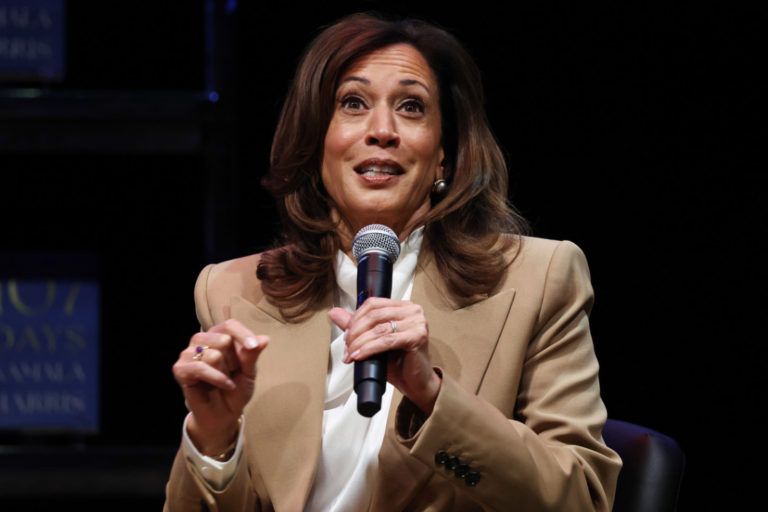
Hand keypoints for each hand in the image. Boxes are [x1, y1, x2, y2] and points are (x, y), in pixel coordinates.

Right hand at [172, 319, 268, 455]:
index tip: (253, 346)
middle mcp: (201, 340)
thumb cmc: (236, 388)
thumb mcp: (249, 372)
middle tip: (232, 372)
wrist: (224, 413)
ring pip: (213, 354)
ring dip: (225, 372)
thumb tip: (264, 339)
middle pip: (224, 340)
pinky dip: (217, 378)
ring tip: (225, 380)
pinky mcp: (180, 369)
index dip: (242, 334)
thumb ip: (252, 355)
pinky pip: (200, 368)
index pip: (229, 325)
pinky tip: (226, 385)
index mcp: (218, 335)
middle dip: (234, 361)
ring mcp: (188, 354)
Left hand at [328, 298, 440, 414]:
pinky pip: (387, 340)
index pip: (373, 304)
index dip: (355, 318)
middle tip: (346, 348)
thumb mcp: (373, 340)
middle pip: (374, 315)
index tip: (346, 335)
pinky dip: (370, 348)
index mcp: (403, 306)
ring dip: (360, 342)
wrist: (416, 382)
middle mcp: (412, 310)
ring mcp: (418, 322)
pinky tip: (360, 356)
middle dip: (355, 332)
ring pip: (379, 328)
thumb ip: (357, 325)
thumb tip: (334, 313)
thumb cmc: (398, 362)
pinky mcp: (418, 336)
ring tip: (350, 354)